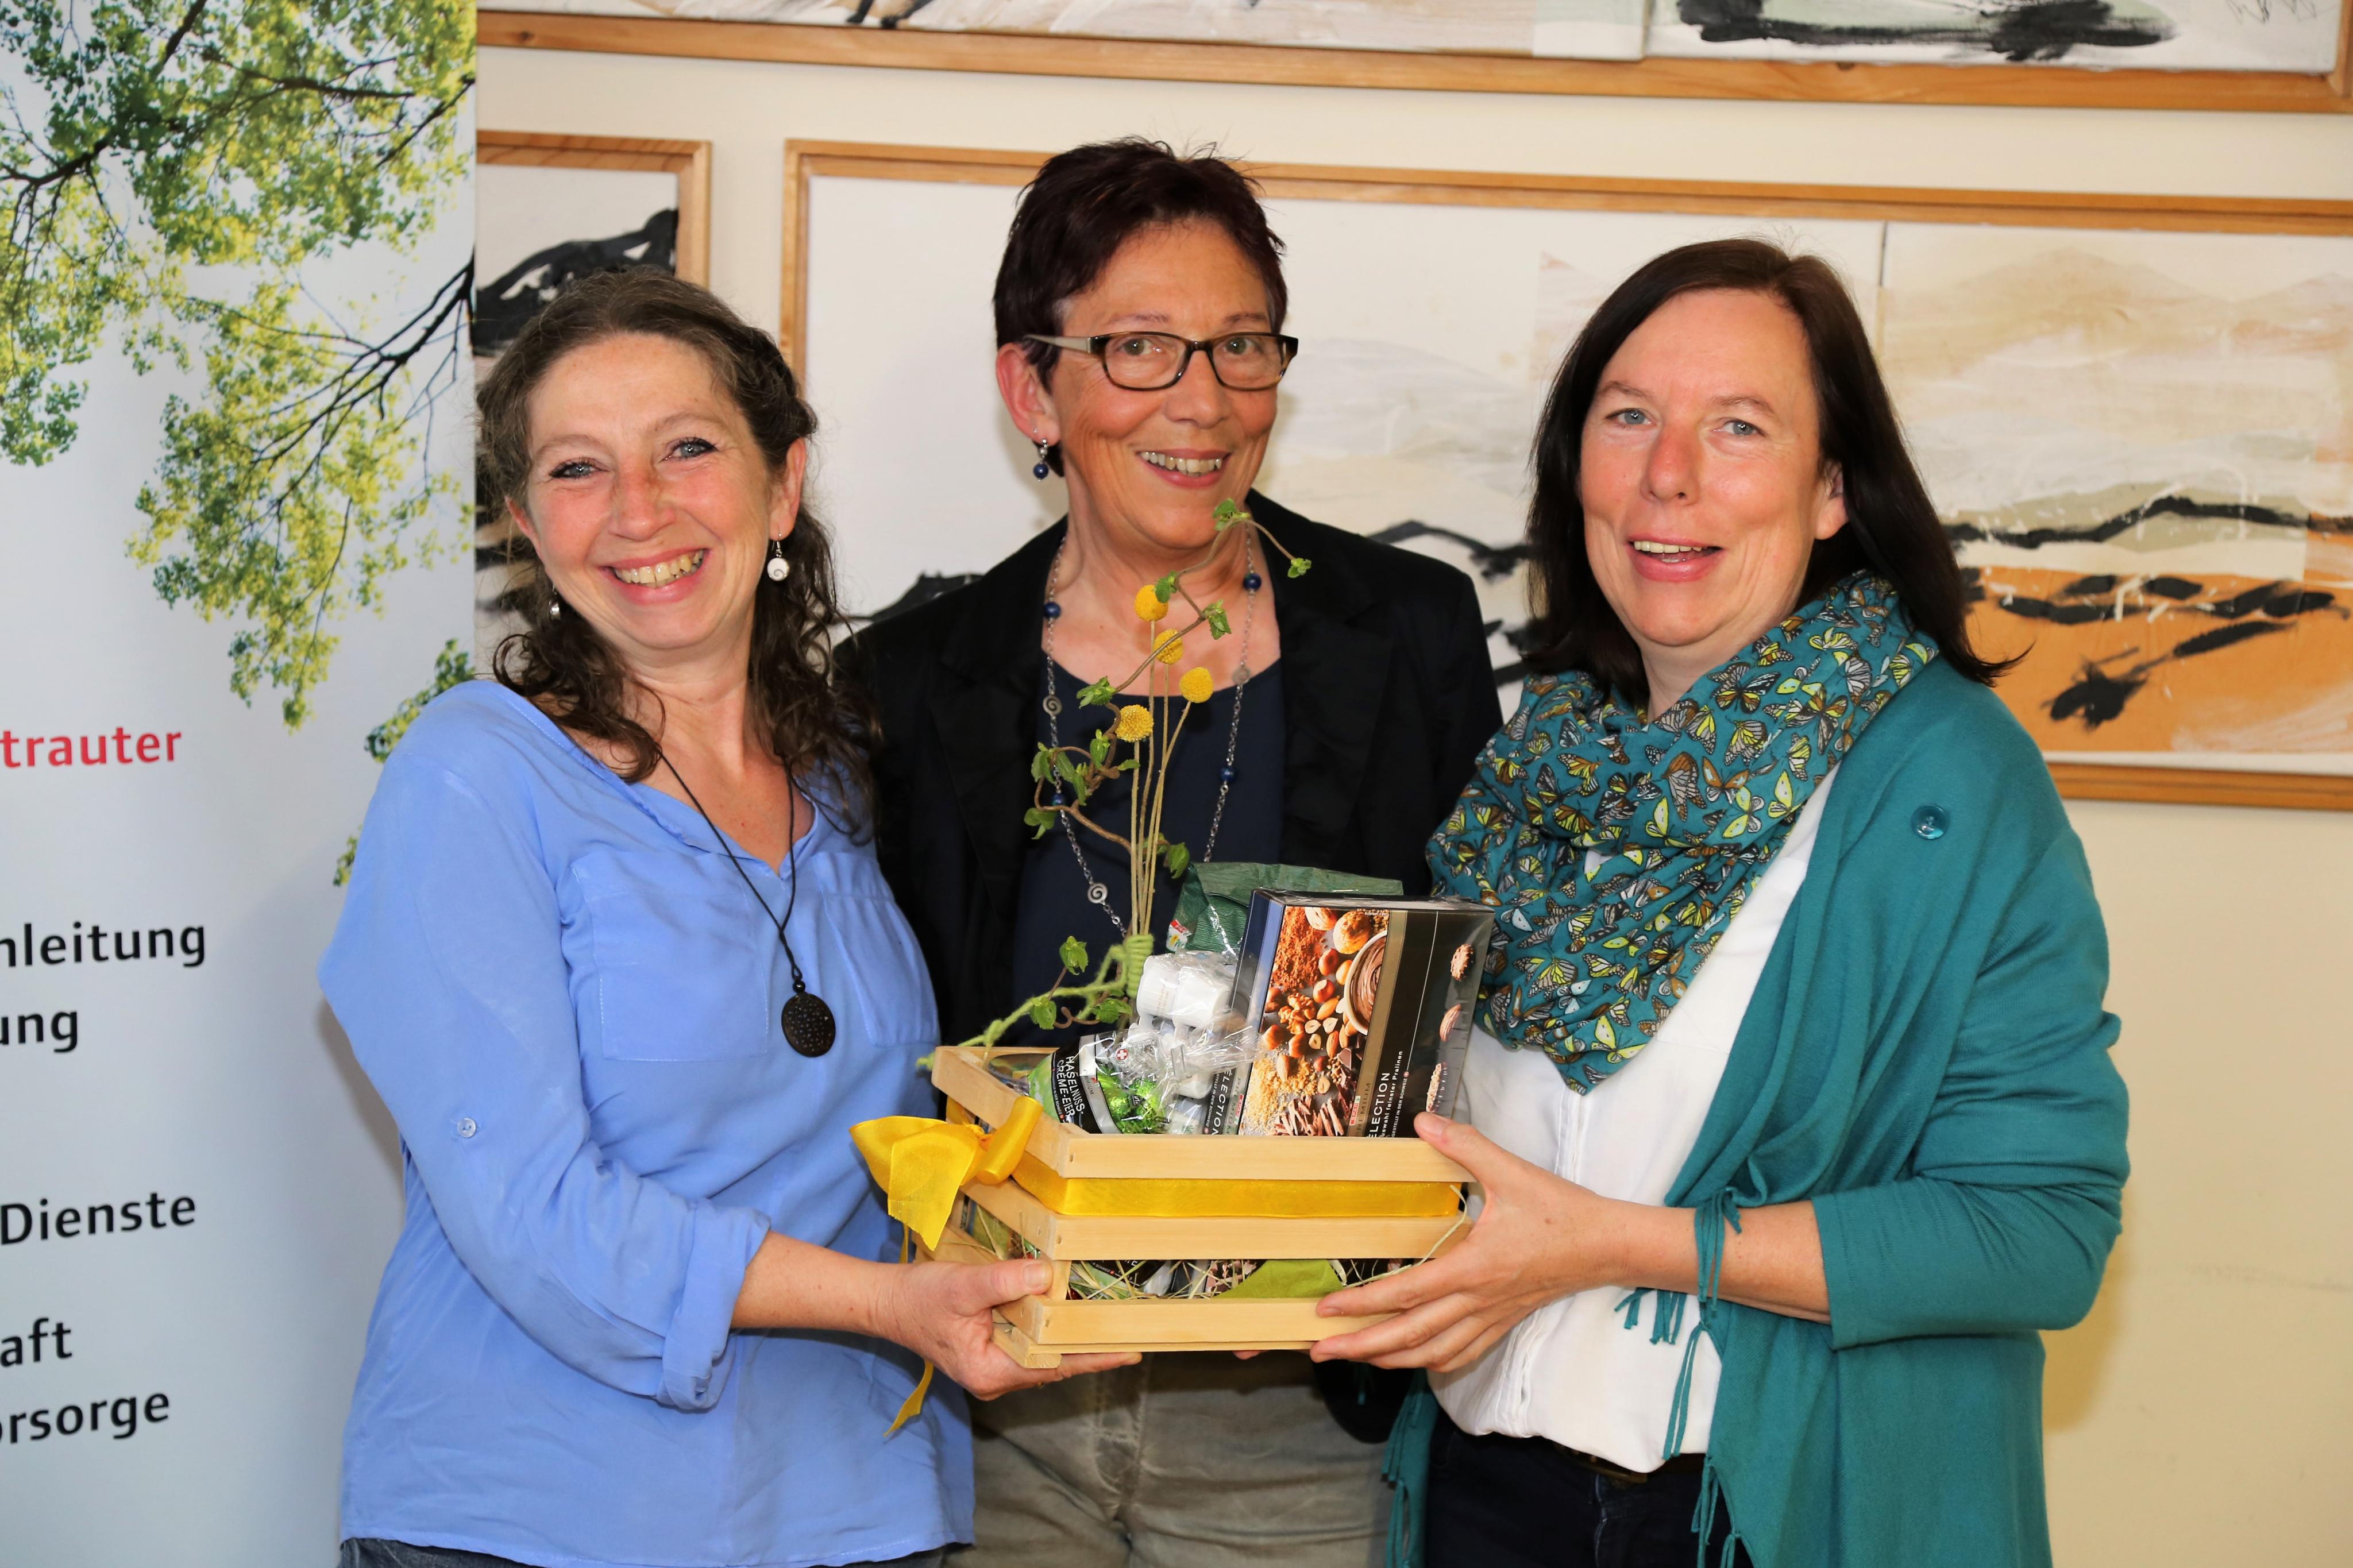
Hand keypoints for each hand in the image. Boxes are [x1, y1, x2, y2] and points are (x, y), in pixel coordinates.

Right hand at [874, 1257, 1136, 1399]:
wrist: (886, 1302)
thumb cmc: (920, 1298)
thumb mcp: (963, 1286)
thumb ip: (1004, 1282)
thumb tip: (1046, 1275)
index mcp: (992, 1373)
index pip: (1056, 1366)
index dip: (1096, 1357)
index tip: (1132, 1352)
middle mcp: (997, 1378)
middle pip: (1056, 1363)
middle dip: (1091, 1345)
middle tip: (1133, 1328)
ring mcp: (995, 1366)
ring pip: (1045, 1353)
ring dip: (1072, 1335)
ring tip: (1113, 1319)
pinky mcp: (992, 1350)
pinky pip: (1032, 1342)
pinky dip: (1052, 1327)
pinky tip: (1071, 1310)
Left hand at [1309, 1112, 1633, 1373]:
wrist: (1607, 1246)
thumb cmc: (1560, 1211)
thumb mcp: (1511, 1171)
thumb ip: (1465, 1145)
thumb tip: (1424, 1121)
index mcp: (1472, 1268)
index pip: (1405, 1294)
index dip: (1361, 1306)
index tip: (1324, 1310)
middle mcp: (1477, 1301)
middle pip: (1409, 1337)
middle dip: (1360, 1347)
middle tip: (1318, 1352)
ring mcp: (1491, 1317)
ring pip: (1432, 1353)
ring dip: (1390, 1360)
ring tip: (1355, 1359)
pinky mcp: (1504, 1322)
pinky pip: (1462, 1353)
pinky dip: (1432, 1362)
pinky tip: (1416, 1362)